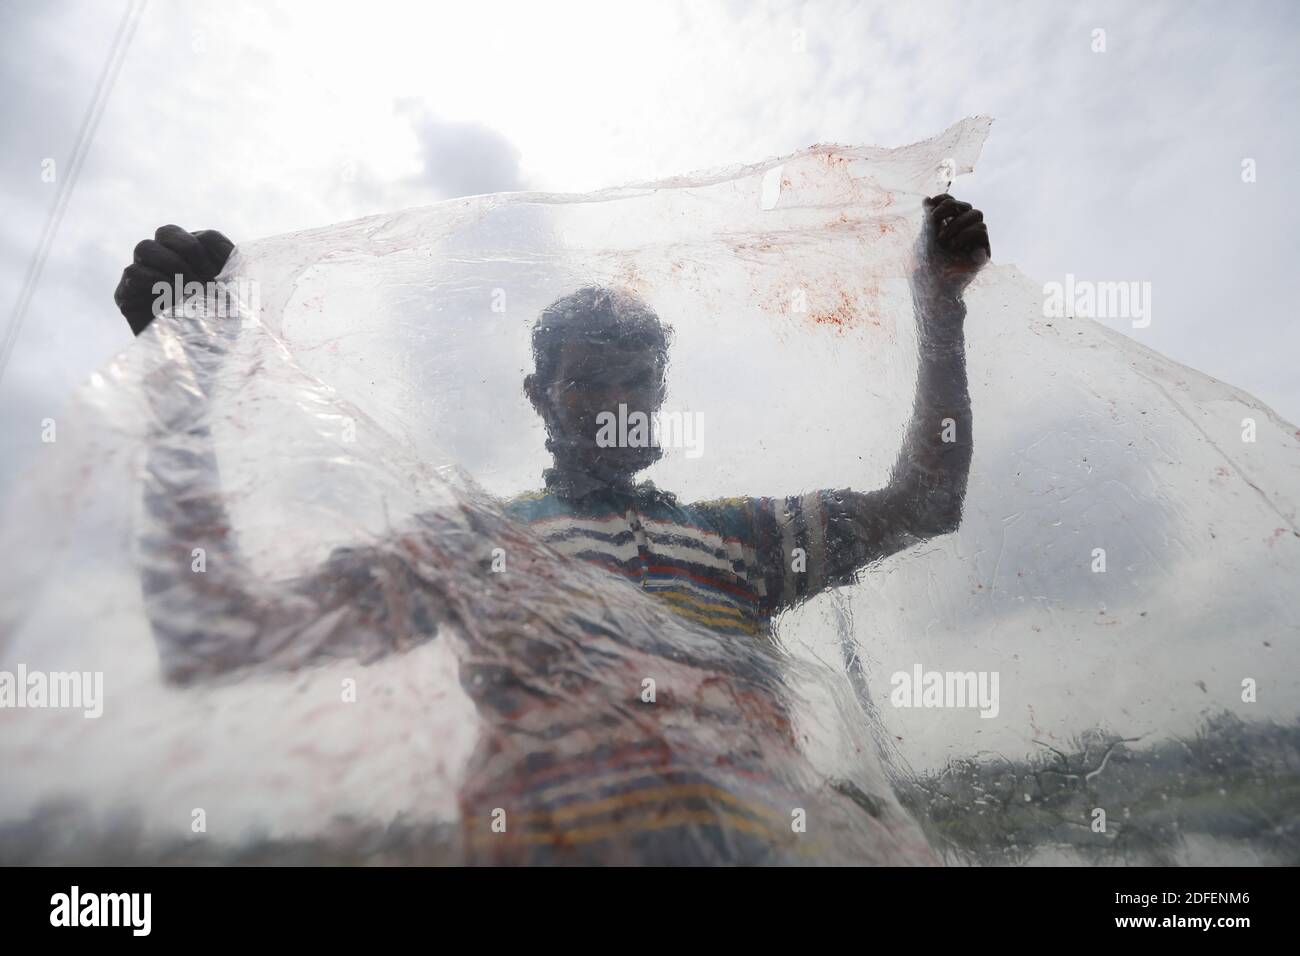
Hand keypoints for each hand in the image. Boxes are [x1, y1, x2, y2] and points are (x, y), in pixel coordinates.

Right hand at [113, 226, 234, 335]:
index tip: (222, 274)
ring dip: (170, 263)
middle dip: (186, 248)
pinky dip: (153, 280)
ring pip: (145, 248)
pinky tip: (172, 298)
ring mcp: (146, 280)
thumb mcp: (237, 297)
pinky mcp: (128, 298)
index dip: (212, 249)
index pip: (204, 238)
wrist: (204, 371)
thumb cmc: (225, 335)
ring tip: (188, 290)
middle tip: (203, 276)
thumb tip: (210, 239)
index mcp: (201, 266)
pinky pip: (133, 273)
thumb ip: (229, 264)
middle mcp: (171, 267)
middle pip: (167, 232)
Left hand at [916, 195, 989, 292]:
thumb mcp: (924, 240)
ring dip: (958, 222)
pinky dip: (966, 233)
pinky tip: (954, 246)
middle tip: (935, 219)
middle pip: (965, 205)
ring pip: (976, 213)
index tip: (932, 202)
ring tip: (944, 240)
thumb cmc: (925, 269)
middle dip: (949, 207)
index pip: (952, 202)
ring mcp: (973, 240)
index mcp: (946, 227)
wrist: (934, 291)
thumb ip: (928, 220)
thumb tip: (926, 199)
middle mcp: (962, 231)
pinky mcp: (982, 250)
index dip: (944, 198)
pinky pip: (981, 229)